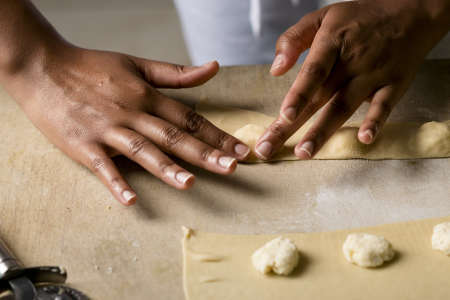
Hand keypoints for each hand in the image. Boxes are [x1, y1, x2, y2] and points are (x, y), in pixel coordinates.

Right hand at [7, 45, 249, 204]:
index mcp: (147, 96)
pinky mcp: (85, 145)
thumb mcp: (137, 63)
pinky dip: (117, 183)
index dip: (217, 134)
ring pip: (143, 151)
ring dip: (167, 169)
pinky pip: (104, 167)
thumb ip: (176, 72)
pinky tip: (131, 200)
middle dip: (205, 154)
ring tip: (190, 184)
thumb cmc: (91, 66)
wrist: (44, 67)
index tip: (239, 150)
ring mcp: (108, 130)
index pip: (189, 118)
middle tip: (232, 168)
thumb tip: (213, 68)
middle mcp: (132, 113)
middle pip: (174, 136)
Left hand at [255, 0, 449, 159]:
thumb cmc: (360, 17)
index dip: (298, 95)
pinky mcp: (394, 85)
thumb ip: (293, 39)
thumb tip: (275, 70)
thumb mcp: (322, 16)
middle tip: (270, 148)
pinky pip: (384, 106)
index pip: (312, 72)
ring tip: (304, 153)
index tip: (283, 116)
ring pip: (344, 107)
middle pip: (318, 98)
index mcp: (331, 43)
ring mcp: (373, 75)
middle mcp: (351, 62)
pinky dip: (376, 122)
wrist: (411, 10)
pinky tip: (365, 139)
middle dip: (292, 126)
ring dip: (323, 132)